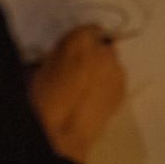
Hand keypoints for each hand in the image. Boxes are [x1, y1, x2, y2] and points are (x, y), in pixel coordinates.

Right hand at [29, 25, 125, 163]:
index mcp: (79, 39)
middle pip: (102, 45)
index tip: (73, 54)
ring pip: (111, 63)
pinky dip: (108, 85)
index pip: (88, 30)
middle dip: (92, 56)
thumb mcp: (41, 68)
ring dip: (102, 70)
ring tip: (86, 90)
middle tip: (78, 73)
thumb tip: (62, 55)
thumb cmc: (43, 99)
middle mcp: (102, 49)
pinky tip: (94, 99)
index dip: (80, 43)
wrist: (60, 134)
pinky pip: (116, 80)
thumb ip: (59, 54)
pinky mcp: (123, 88)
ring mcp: (116, 69)